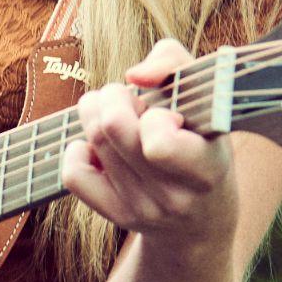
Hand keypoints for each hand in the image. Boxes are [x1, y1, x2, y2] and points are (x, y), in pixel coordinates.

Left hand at [59, 37, 236, 253]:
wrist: (202, 219)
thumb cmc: (203, 142)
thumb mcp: (207, 99)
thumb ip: (174, 63)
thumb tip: (134, 75)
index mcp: (207, 167)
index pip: (158, 144)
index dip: (155, 115)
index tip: (168, 113)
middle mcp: (175, 195)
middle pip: (112, 127)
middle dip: (114, 96)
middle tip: (131, 100)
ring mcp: (143, 209)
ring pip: (94, 140)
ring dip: (97, 112)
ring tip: (119, 116)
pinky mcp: (117, 216)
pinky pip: (74, 174)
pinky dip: (79, 149)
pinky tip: (101, 149)